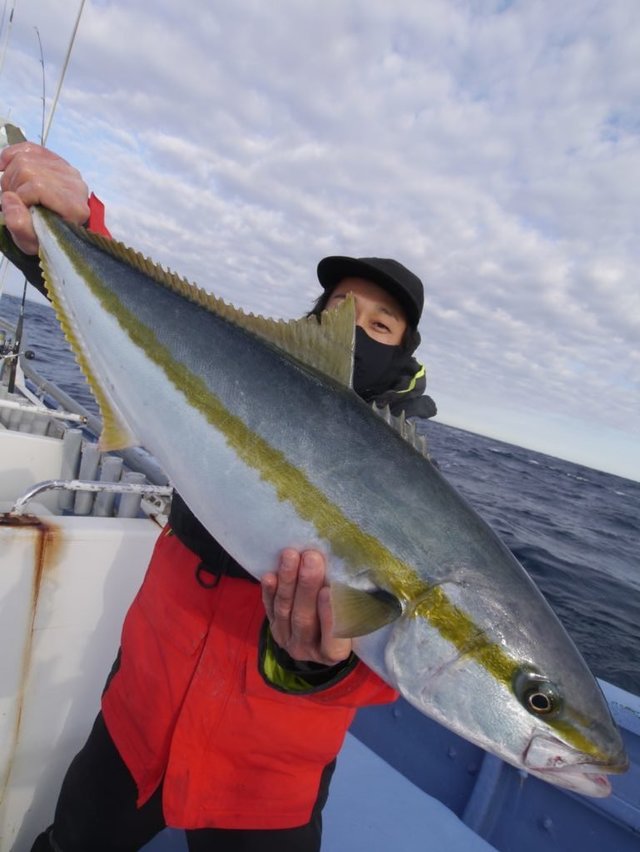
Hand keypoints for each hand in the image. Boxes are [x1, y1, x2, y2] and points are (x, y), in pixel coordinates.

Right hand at [0, 142, 89, 253]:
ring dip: (10, 175)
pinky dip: (11, 155)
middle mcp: (75, 185)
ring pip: (25, 158)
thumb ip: (20, 225)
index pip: (37, 186)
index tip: (18, 209)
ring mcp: (68, 170)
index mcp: (74, 208)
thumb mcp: (31, 242)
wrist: (56, 231)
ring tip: (14, 192)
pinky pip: (30, 148)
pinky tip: (6, 168)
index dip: (20, 195)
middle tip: (13, 201)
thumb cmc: (44, 238)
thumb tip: (8, 199)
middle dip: (12, 185)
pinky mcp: (58, 161)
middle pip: (27, 168)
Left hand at [261, 548, 352, 665]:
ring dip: (288, 580)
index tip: (328, 590)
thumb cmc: (347, 617)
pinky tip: (270, 575)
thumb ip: (349, 604)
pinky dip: (269, 591)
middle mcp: (307, 650)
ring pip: (285, 610)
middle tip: (312, 558)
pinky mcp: (273, 626)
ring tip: (291, 556)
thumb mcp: (355, 615)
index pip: (332, 641)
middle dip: (307, 586)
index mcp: (333, 653)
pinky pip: (270, 608)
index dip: (329, 616)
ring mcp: (287, 639)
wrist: (322, 627)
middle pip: (305, 619)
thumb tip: (343, 579)